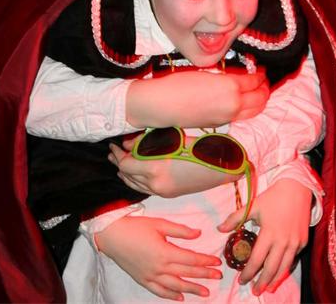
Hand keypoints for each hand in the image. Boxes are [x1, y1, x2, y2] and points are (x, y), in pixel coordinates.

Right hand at [94, 216, 221, 300]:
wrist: (112, 236)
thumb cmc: (136, 227)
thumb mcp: (159, 224)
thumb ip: (180, 230)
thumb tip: (198, 234)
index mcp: (165, 252)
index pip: (191, 259)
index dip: (205, 261)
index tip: (217, 263)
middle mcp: (160, 268)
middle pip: (186, 273)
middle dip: (204, 275)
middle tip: (218, 277)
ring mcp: (151, 277)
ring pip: (176, 286)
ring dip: (192, 289)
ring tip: (206, 293)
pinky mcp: (143, 280)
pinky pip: (160, 291)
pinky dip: (171, 295)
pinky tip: (180, 297)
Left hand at [109, 141, 236, 196]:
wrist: (222, 169)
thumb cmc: (200, 149)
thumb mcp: (173, 140)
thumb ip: (148, 142)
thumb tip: (128, 143)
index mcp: (156, 168)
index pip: (126, 164)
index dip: (117, 155)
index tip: (113, 146)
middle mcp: (156, 183)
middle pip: (126, 176)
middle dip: (118, 163)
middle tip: (113, 151)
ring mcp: (162, 191)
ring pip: (133, 185)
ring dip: (125, 173)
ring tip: (120, 161)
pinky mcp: (168, 194)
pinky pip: (144, 189)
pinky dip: (136, 180)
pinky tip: (135, 172)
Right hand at [126, 69, 268, 128]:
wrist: (163, 105)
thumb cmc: (178, 83)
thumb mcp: (205, 71)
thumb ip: (225, 75)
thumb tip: (239, 76)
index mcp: (230, 87)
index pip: (254, 80)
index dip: (260, 74)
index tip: (260, 69)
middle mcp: (233, 104)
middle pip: (260, 98)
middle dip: (265, 88)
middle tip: (263, 80)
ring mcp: (228, 117)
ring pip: (255, 111)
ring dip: (260, 100)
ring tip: (259, 92)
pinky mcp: (220, 125)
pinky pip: (242, 116)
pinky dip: (248, 109)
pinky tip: (243, 102)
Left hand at [217, 179, 311, 294]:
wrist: (296, 189)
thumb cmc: (272, 198)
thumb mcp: (252, 206)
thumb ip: (235, 219)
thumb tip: (219, 229)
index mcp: (269, 233)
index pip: (256, 260)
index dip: (248, 272)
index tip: (241, 280)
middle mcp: (283, 241)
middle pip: (271, 269)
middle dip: (262, 282)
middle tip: (254, 291)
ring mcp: (295, 243)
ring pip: (284, 268)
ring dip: (275, 280)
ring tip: (267, 288)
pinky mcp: (303, 242)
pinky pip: (293, 259)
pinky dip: (285, 268)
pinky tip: (278, 272)